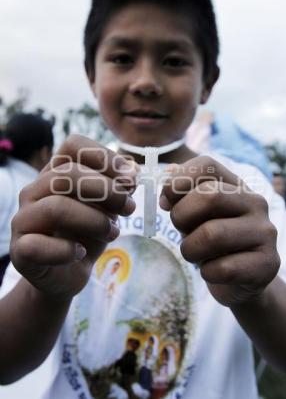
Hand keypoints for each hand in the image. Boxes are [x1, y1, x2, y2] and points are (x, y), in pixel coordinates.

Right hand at [10, 135, 137, 301]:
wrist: (67, 274)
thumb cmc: (87, 234)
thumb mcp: (108, 208)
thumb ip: (119, 189)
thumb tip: (132, 173)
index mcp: (55, 173)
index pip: (73, 146)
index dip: (104, 156)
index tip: (130, 177)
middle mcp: (34, 191)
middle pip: (68, 175)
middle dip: (107, 190)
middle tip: (129, 208)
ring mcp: (23, 220)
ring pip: (56, 207)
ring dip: (94, 220)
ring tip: (112, 233)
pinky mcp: (20, 251)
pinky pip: (38, 246)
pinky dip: (66, 250)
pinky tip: (80, 252)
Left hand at [160, 156, 279, 306]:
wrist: (238, 279)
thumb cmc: (210, 241)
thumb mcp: (192, 214)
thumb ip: (179, 194)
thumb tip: (168, 173)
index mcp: (235, 185)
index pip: (206, 165)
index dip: (177, 180)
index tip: (166, 202)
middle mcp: (255, 202)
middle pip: (209, 195)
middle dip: (181, 216)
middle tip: (180, 231)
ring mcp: (265, 232)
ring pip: (213, 234)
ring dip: (190, 249)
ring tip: (195, 253)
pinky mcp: (268, 264)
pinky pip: (224, 268)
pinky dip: (208, 273)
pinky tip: (213, 271)